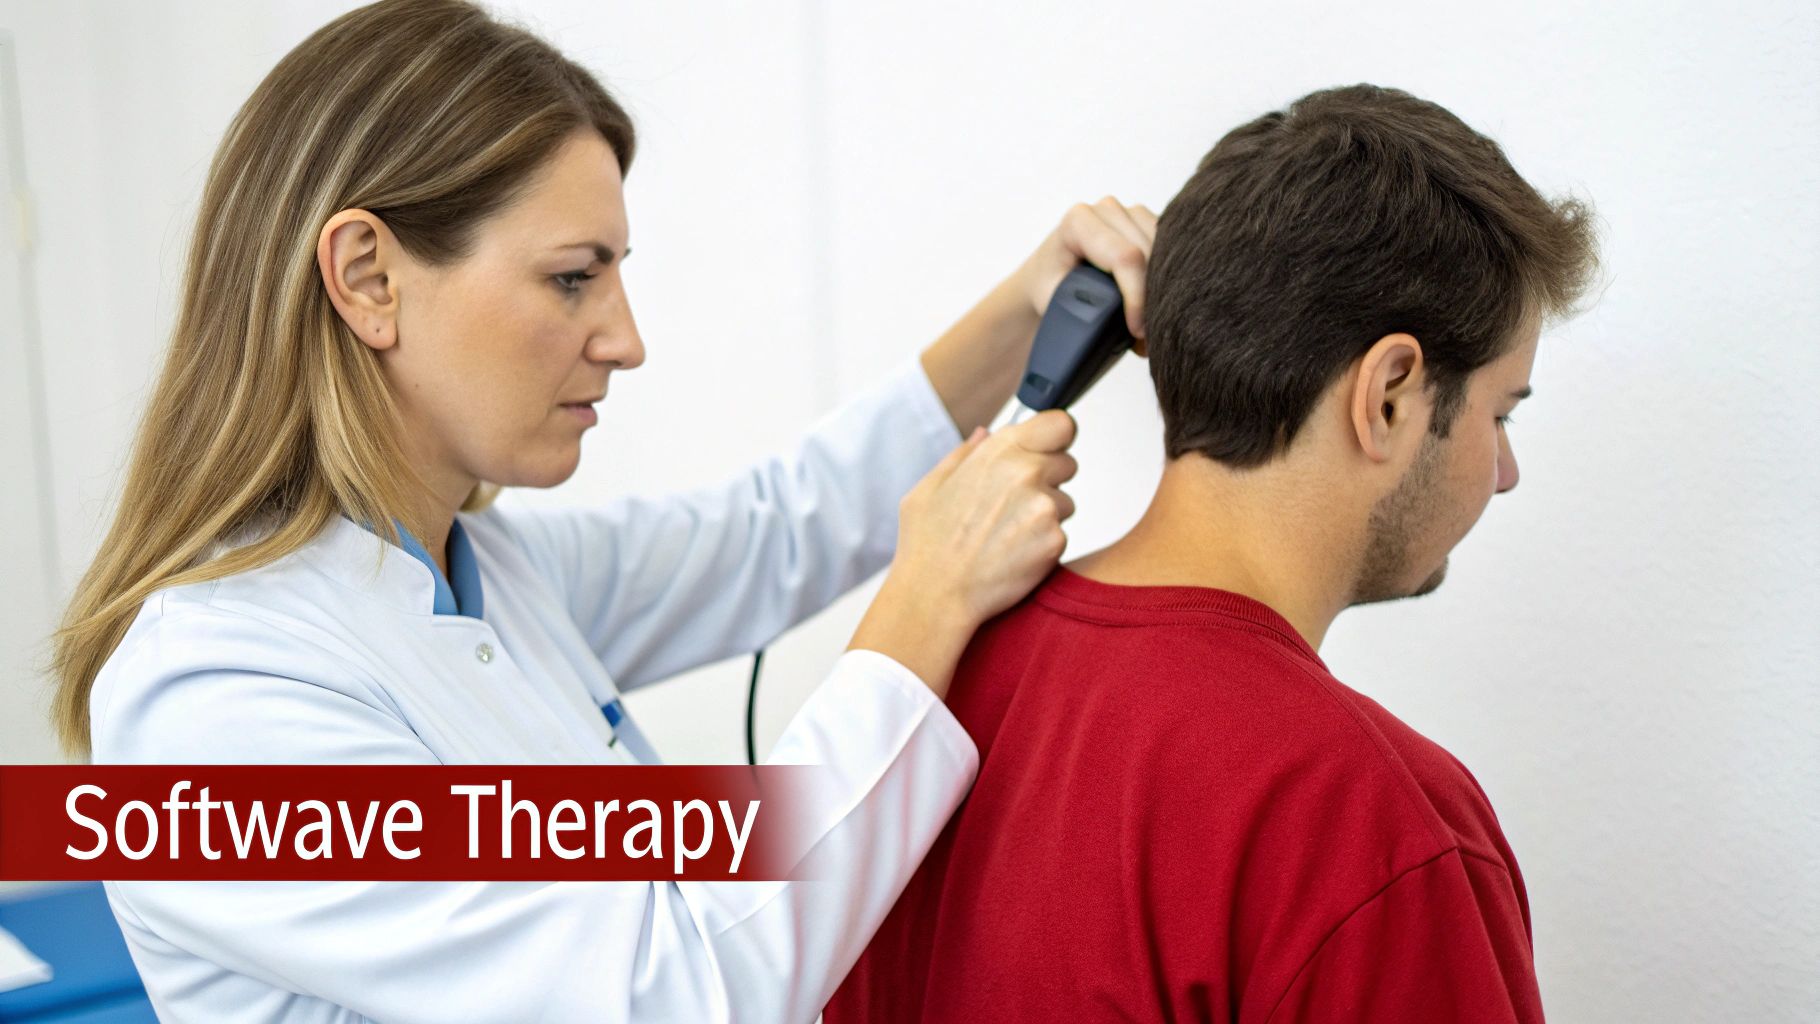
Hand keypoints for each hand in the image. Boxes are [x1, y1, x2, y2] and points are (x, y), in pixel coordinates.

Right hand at [849, 411, 1078, 694]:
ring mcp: (1044, 507)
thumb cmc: (926, 544)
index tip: (1046, 449)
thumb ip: (965, 454)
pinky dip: (1043, 544)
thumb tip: (987, 433)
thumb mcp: (930, 487)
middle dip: (1048, 479)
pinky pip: (1061, 534)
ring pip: (1065, 502)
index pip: (1059, 423)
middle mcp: (1026, 473)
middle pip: (1067, 463)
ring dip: (1046, 514)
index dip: (1055, 436)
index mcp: (999, 452)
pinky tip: (1012, 553)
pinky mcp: (1055, 540)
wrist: (935, 595)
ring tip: (1006, 534)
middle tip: (1014, 505)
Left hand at [1010, 197, 1158, 353]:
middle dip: (1152, 296)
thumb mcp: (1056, 301)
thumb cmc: (1048, 289)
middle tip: (1148, 334)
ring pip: (1166, 249)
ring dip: (1164, 287)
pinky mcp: (1148, 222)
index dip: (1137, 296)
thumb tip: (1123, 325)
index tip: (1137, 329)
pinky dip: (1169, 276)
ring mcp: (1130, 212)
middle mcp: (1107, 209)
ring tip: (1150, 321)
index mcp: (1078, 221)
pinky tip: (1157, 300)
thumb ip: (1086, 308)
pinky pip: (1172, 248)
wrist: (1047, 277)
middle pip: (1149, 252)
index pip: (1124, 257)